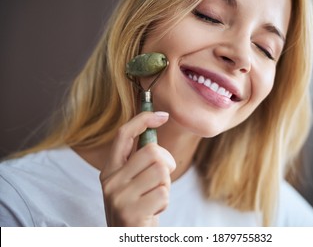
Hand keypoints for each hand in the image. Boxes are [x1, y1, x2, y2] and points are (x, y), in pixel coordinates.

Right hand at [99, 111, 175, 225]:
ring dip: (165, 185)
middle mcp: (110, 181)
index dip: (143, 120)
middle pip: (152, 151)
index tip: (162, 115)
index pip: (124, 135)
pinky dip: (164, 202)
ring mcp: (118, 196)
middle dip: (167, 163)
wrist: (128, 240)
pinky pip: (163, 193)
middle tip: (162, 179)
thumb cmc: (137, 207)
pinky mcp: (130, 212)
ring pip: (161, 171)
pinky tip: (153, 211)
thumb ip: (139, 160)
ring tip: (154, 198)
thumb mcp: (132, 182)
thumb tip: (154, 125)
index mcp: (109, 170)